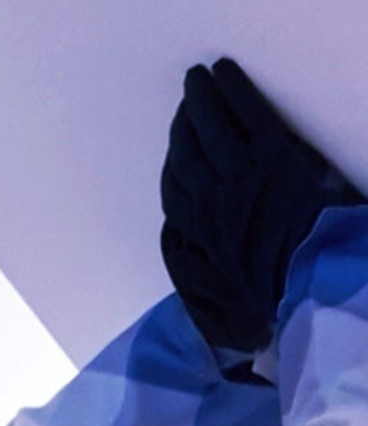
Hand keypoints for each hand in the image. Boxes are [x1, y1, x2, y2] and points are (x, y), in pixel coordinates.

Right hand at [160, 57, 363, 355]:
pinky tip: (224, 74)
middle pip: (185, 154)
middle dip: (182, 126)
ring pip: (208, 127)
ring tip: (198, 82)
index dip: (173, 167)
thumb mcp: (210, 299)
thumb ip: (191, 271)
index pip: (174, 193)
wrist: (301, 287)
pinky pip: (244, 113)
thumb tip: (181, 250)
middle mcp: (209, 202)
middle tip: (185, 104)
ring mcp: (239, 175)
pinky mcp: (271, 155)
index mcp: (195, 236)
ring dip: (200, 100)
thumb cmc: (259, 302)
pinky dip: (232, 90)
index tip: (176, 152)